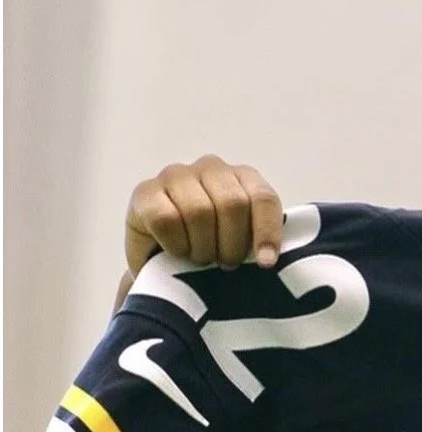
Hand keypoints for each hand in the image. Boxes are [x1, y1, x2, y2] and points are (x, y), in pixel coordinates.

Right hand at [124, 155, 283, 276]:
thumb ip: (257, 239)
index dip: (267, 232)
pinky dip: (175, 244)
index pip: (263, 198)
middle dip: (231, 244)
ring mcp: (176, 175)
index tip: (265, 263)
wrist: (161, 257)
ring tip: (201, 258)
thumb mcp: (241, 241)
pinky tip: (178, 252)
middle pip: (233, 204)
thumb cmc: (209, 245)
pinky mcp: (145, 192)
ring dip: (202, 247)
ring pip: (199, 211)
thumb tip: (268, 259)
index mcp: (243, 176)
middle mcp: (211, 168)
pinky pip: (166, 220)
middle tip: (225, 264)